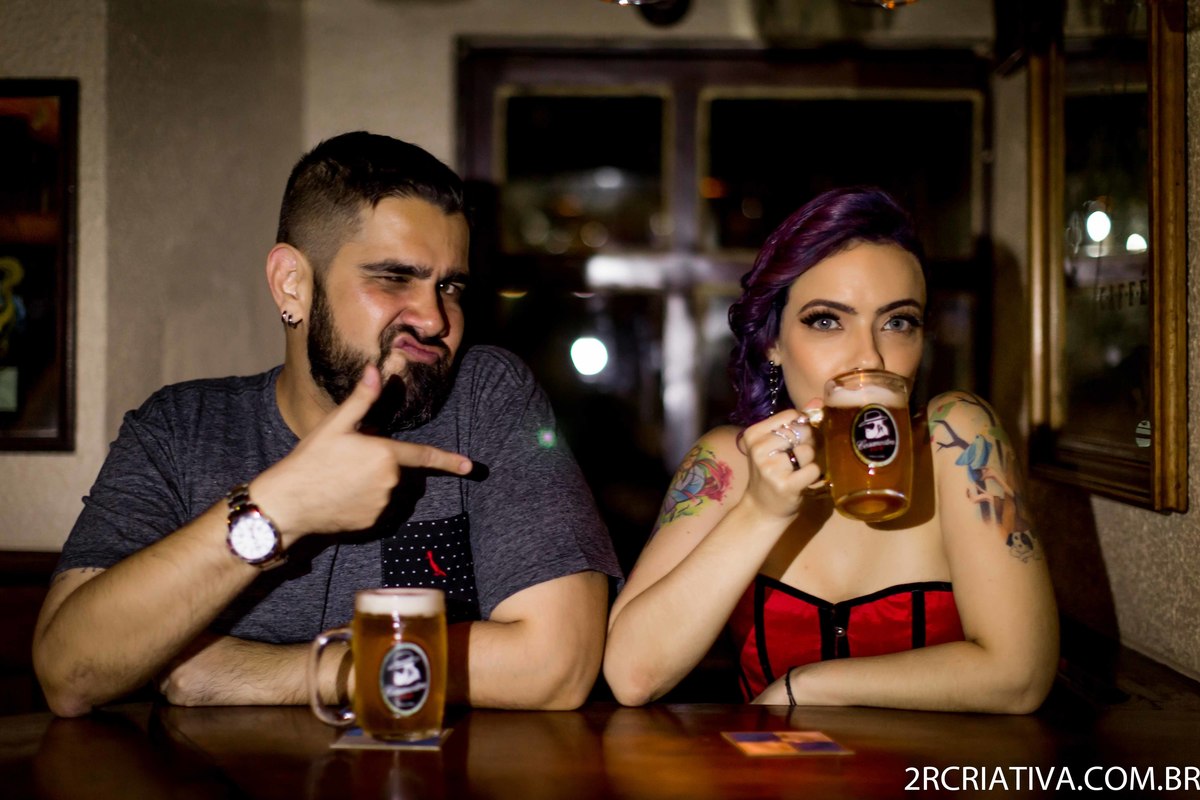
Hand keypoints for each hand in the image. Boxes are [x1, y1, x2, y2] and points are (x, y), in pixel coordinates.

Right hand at [253, 365, 471, 538]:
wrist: (288, 505)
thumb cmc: (310, 461)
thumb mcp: (335, 425)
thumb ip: (361, 399)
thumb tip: (376, 370)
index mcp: (387, 455)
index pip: (426, 456)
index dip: (449, 461)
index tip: (470, 466)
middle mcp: (392, 483)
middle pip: (403, 472)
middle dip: (388, 464)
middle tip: (353, 461)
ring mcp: (384, 506)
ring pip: (393, 491)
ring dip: (381, 483)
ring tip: (346, 479)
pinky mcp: (373, 524)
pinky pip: (382, 509)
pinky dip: (371, 502)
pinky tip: (345, 496)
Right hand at [739, 406, 821, 518]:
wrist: (762, 508)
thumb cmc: (772, 472)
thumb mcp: (776, 444)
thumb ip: (796, 421)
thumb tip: (817, 401)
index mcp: (753, 434)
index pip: (790, 415)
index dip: (801, 425)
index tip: (796, 439)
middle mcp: (759, 449)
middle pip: (800, 432)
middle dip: (807, 443)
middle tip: (798, 458)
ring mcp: (770, 468)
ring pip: (807, 451)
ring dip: (810, 460)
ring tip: (799, 470)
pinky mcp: (785, 485)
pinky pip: (813, 469)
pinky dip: (814, 475)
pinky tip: (804, 480)